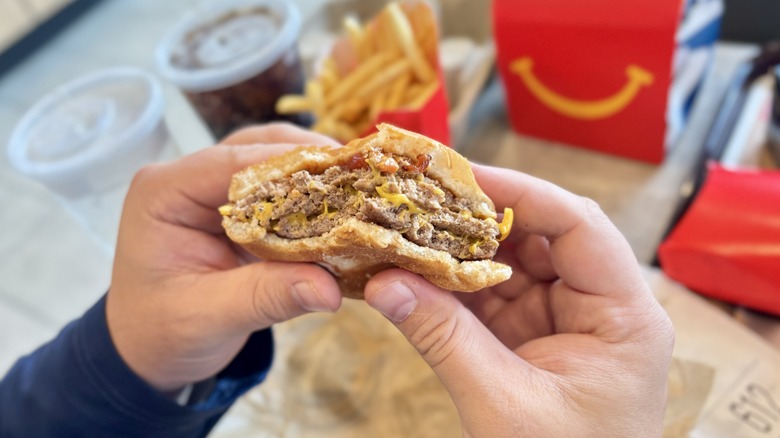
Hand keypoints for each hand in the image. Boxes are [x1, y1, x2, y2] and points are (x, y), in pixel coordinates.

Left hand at [107, 124, 342, 391]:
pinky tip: (343, 207)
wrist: (148, 352)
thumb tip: (329, 288)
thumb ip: (266, 297)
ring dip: (315, 173)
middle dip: (311, 161)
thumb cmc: (162, 333)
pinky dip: (311, 196)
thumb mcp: (209, 317)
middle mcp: (187, 179)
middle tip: (363, 178)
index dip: (290, 165)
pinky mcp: (237, 209)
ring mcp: (213, 190)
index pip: (234, 162)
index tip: (344, 174)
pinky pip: (279, 189)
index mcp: (164, 192)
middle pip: (258, 148)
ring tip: (360, 187)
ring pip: (272, 160)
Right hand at [364, 164, 673, 436]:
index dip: (521, 193)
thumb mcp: (504, 405)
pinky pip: (491, 298)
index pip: (578, 226)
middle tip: (422, 198)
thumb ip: (445, 339)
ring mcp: (563, 322)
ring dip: (460, 252)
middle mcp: (599, 308)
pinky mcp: (532, 339)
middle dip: (479, 218)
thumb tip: (383, 282)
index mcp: (624, 316)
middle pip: (541, 238)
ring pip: (510, 265)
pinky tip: (415, 273)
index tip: (463, 175)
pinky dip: (453, 287)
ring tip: (408, 231)